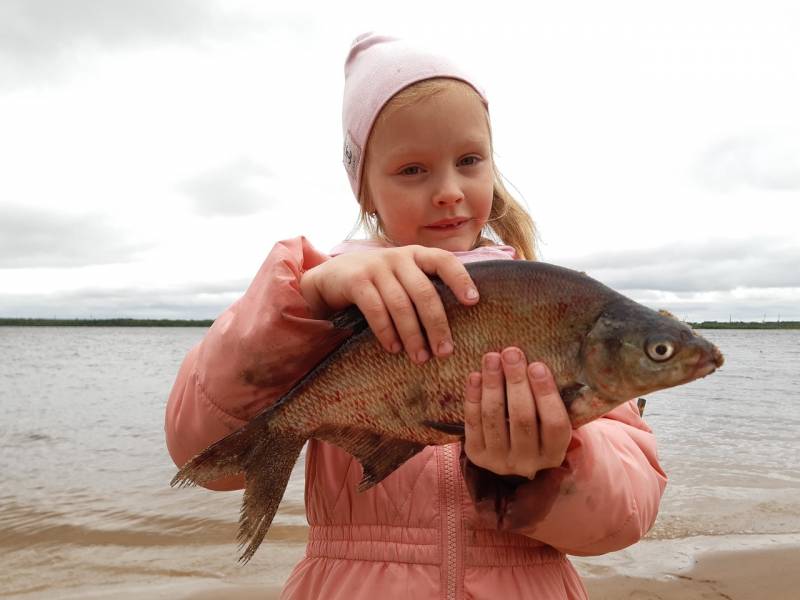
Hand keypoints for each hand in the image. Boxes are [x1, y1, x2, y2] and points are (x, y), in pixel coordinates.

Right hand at [299, 245, 479, 363]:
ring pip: (401, 304)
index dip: (460, 279)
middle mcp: (398, 258)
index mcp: (416, 255)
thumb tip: (459, 321)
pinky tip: (394, 348)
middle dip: (437, 324)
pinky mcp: (356, 281)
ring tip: (421, 357)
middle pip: (424, 292)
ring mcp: (376, 267)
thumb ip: (424, 286)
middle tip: (445, 351)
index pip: (444, 261)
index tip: (474, 301)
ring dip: (412, 334)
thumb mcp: (402, 276)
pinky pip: (376, 309)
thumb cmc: (378, 282)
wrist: (332, 276)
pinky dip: (387, 332)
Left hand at [464, 348, 571, 477]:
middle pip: (522, 419)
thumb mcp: (550, 420)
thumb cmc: (536, 427)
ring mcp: (499, 461)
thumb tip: (540, 363)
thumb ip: (551, 400)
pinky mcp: (476, 454)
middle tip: (511, 353)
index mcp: (554, 453)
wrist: (509, 455)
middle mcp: (527, 462)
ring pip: (494, 418)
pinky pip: (473, 422)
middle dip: (516, 382)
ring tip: (491, 357)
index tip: (537, 365)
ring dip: (492, 384)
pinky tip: (475, 375)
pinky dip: (473, 397)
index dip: (546, 393)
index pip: (555, 423)